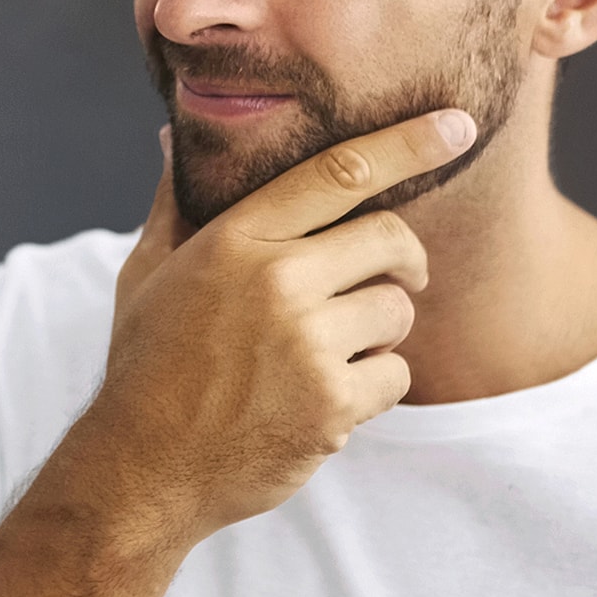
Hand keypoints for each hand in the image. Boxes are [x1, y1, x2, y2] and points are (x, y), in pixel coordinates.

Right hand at [89, 110, 476, 547]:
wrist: (140, 470)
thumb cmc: (147, 365)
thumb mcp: (146, 274)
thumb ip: (174, 204)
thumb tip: (172, 137)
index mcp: (235, 241)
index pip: (340, 172)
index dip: (408, 144)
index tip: (456, 125)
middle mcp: (276, 283)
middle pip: (390, 239)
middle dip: (405, 259)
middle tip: (398, 278)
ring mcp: (306, 345)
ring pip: (397, 311)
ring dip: (380, 330)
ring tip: (331, 353)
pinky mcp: (331, 406)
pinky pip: (395, 374)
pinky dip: (373, 387)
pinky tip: (326, 399)